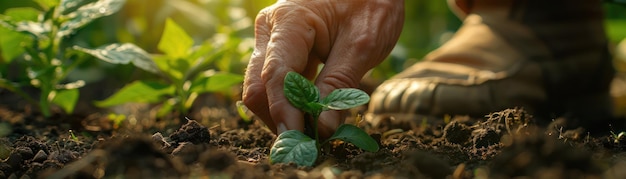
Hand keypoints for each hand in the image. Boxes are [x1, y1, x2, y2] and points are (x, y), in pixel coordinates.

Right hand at [242, 0, 403, 136]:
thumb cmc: (371, 3)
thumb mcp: (363, 43)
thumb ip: (340, 84)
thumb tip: (321, 129)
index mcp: (288, 21)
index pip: (275, 75)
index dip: (284, 112)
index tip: (299, 142)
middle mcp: (270, 30)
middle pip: (257, 88)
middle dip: (280, 118)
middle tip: (310, 143)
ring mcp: (271, 41)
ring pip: (263, 90)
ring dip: (286, 114)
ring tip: (316, 131)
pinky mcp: (280, 52)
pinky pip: (277, 85)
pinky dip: (293, 104)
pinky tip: (314, 116)